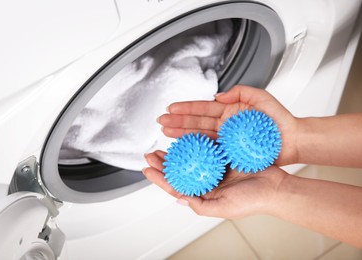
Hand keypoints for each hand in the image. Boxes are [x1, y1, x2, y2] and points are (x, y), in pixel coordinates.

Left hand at [143, 151, 287, 218]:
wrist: (276, 187)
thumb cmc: (254, 201)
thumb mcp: (224, 208)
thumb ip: (200, 205)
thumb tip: (178, 198)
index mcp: (205, 195)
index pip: (177, 186)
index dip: (160, 178)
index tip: (148, 168)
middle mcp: (208, 181)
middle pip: (180, 171)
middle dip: (163, 163)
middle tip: (151, 154)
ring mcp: (216, 168)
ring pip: (190, 158)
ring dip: (177, 152)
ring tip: (164, 146)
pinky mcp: (224, 156)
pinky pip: (206, 148)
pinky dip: (195, 143)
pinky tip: (186, 138)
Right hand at [158, 85, 298, 165]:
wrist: (292, 140)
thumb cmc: (280, 120)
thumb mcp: (261, 98)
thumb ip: (241, 92)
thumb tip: (219, 95)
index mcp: (230, 110)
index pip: (203, 107)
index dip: (186, 107)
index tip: (171, 108)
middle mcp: (225, 124)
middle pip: (196, 121)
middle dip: (177, 121)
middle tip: (161, 121)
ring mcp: (226, 138)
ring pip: (199, 135)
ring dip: (182, 133)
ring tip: (167, 133)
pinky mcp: (230, 152)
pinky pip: (209, 149)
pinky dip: (195, 147)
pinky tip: (184, 146)